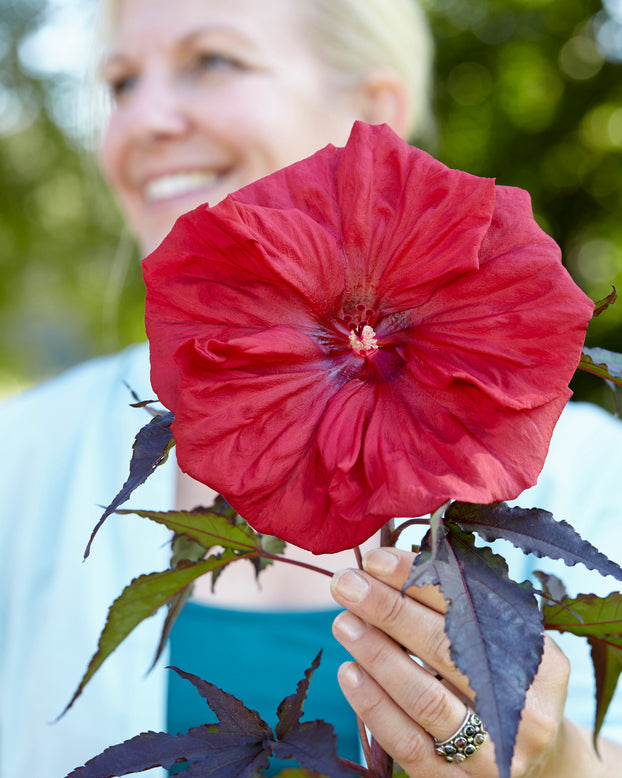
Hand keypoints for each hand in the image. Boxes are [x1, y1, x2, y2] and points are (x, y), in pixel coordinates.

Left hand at [329, 547, 607, 777]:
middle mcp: (523, 708)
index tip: (376, 559)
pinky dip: (374, 707)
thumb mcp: (500, 642)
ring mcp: (494, 752)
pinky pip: (410, 745)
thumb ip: (459, 607)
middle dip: (388, 609)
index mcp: (538, 659)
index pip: (470, 607)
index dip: (418, 579)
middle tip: (346, 583)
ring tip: (343, 621)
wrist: (539, 765)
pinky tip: (348, 673)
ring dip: (376, 655)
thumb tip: (389, 564)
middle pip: (445, 649)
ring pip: (425, 699)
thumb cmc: (504, 683)